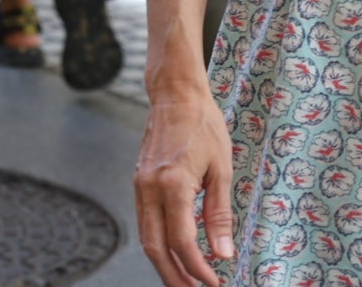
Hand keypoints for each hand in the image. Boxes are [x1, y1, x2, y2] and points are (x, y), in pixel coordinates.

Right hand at [135, 79, 238, 286]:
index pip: (182, 241)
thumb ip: (219, 215)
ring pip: (146, 236)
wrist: (175, 94)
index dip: (198, 268)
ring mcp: (140, 184)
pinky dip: (158, 242)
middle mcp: (149, 187)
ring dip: (164, 263)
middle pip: (155, 247)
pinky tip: (175, 252)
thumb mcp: (222, 170)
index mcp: (173, 184)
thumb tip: (223, 254)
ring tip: (185, 280)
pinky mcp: (139, 181)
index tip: (214, 283)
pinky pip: (145, 220)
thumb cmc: (204, 125)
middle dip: (174, 276)